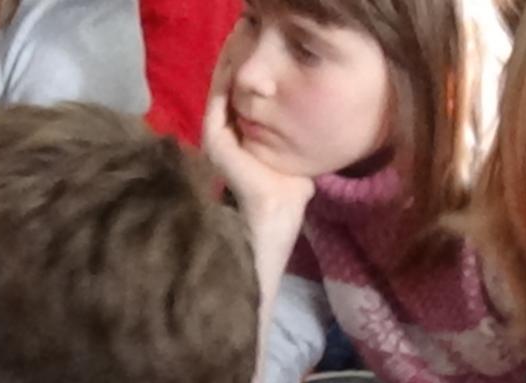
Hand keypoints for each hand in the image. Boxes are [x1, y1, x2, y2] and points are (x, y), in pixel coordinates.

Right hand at [201, 41, 314, 223]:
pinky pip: (218, 98)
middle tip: (247, 23)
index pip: (237, 88)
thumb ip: (290, 128)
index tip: (259, 34)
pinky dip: (226, 74)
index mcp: (237, 132)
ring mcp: (216, 135)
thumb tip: (309, 106)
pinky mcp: (215, 140)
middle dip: (237, 51)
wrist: (277, 216)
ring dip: (229, 56)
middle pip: (227, 81)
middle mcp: (223, 130)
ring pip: (220, 84)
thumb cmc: (289, 190)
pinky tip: (236, 53)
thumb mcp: (291, 148)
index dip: (246, 60)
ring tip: (241, 30)